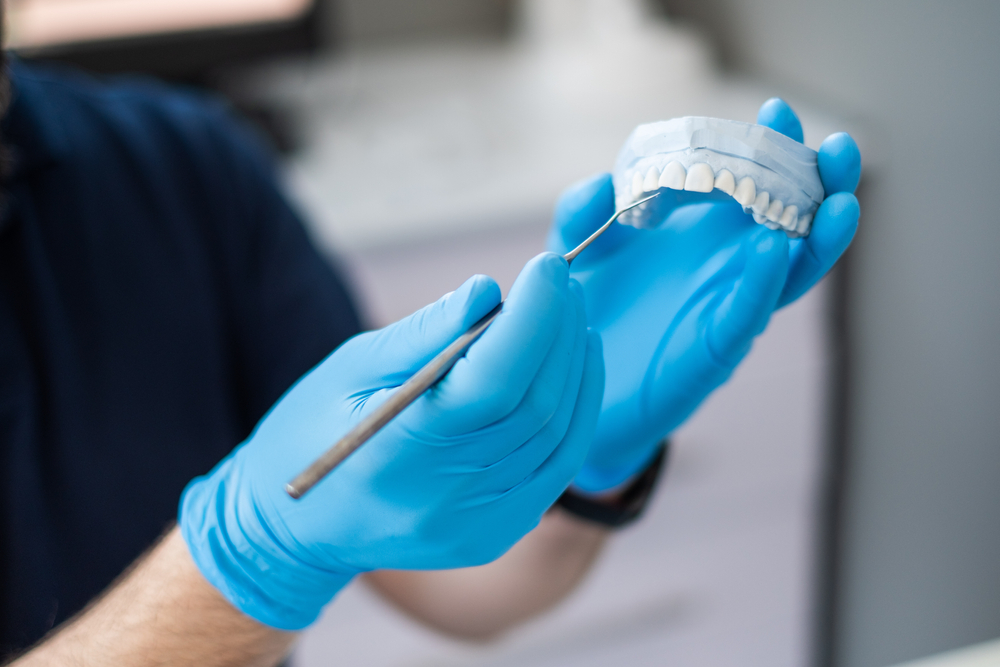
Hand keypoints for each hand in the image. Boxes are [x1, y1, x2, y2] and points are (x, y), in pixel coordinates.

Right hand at [179, 253, 604, 629]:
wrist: (296, 530)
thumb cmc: (311, 433)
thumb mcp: (349, 370)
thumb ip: (422, 334)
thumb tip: (488, 291)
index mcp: (398, 451)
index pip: (492, 381)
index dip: (532, 320)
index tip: (547, 266)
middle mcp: (444, 496)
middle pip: (534, 405)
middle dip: (558, 332)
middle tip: (561, 280)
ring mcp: (475, 525)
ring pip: (557, 435)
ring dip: (576, 367)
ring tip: (572, 316)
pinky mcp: (495, 534)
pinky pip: (558, 467)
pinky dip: (578, 411)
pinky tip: (575, 368)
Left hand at [547, 98, 861, 492]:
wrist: (563, 388)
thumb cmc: (579, 314)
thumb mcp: (572, 252)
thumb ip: (582, 212)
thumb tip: (605, 181)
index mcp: (698, 234)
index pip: (746, 185)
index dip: (767, 149)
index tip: (777, 112)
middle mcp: (723, 266)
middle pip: (791, 220)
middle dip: (819, 184)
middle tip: (836, 148)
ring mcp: (724, 306)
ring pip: (791, 270)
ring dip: (820, 237)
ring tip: (841, 200)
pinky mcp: (712, 349)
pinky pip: (748, 312)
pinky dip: (764, 282)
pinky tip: (776, 249)